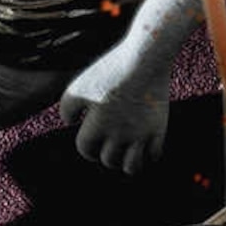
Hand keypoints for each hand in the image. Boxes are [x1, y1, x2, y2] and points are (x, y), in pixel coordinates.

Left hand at [61, 47, 171, 173]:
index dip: (87, 146)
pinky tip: (144, 146)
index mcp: (97, 125)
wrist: (146, 57)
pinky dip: (148, 156)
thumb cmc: (110, 69)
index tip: (92, 140)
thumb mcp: (80, 84)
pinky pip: (154, 155)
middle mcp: (118, 134)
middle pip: (108, 160)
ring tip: (126, 153)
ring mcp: (140, 133)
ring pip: (131, 167)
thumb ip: (66, 107)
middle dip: (106, 153)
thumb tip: (70, 124)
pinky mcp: (159, 128)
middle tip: (110, 144)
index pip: (86, 150)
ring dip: (126, 163)